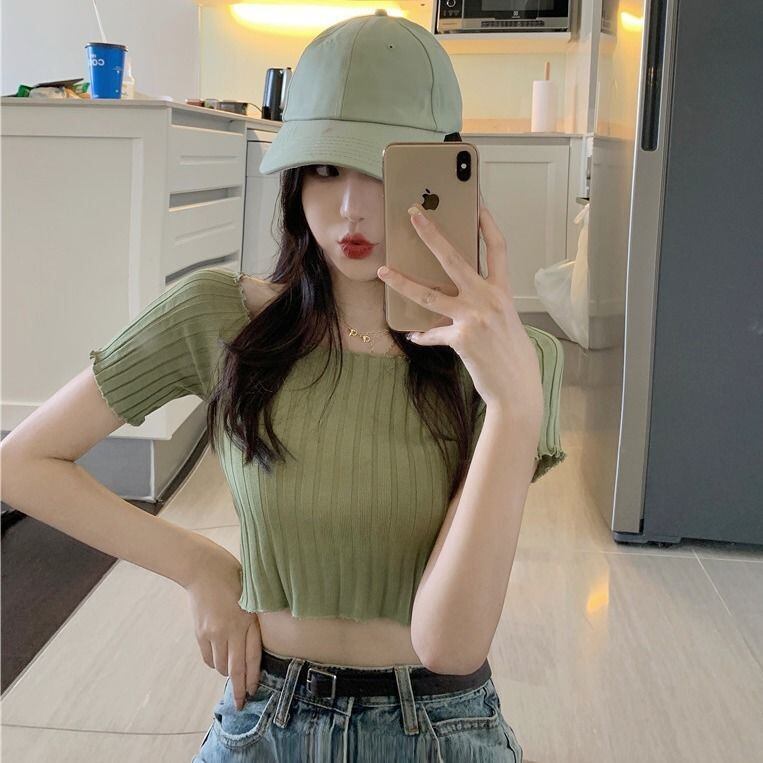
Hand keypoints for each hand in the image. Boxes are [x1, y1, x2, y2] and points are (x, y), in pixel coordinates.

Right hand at [184, 543, 262, 710]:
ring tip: (231, 673)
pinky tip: (218, 660)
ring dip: (226, 673)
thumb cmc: (234, 576)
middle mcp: (231, 630)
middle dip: (238, 689)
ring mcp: (213, 633)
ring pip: (219, 666)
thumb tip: (256, 642)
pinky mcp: (200, 633)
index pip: (252, 658)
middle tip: (240, 704)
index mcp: (248, 620)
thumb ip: (254, 620)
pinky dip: (213, 663)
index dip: (253, 678)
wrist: (203, 568)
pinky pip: (207, 657)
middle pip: (235, 669)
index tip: (253, 691)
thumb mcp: (253, 596)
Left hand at [377, 201, 542, 419]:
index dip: (487, 223)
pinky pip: (432, 333)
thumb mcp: (505, 322)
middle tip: (413, 215)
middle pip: (453, 258)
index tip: (476, 203)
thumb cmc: (513, 356)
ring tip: (383, 271)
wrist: (517, 389)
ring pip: (429, 294)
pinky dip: (423, 335)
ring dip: (402, 282)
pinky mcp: (460, 339)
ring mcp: (473, 318)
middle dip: (431, 234)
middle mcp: (488, 300)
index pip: (497, 248)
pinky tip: (415, 335)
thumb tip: (457, 296)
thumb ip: (484, 304)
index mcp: (503, 292)